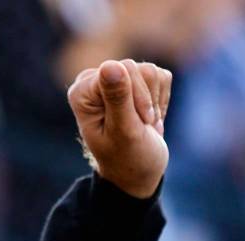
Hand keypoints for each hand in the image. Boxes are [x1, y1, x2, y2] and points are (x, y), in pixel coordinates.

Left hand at [67, 59, 171, 198]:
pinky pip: (161, 76)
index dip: (138, 97)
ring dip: (154, 103)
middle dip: (146, 101)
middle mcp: (95, 81)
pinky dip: (161, 101)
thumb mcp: (124, 132)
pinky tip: (149, 119)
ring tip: (143, 125)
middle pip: (136, 68)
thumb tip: (110, 65)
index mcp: (83, 92)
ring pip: (150, 71)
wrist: (139, 172)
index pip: (121, 70)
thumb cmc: (128, 158)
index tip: (138, 123)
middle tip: (141, 127)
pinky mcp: (136, 81)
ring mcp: (115, 80)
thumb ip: (118, 99)